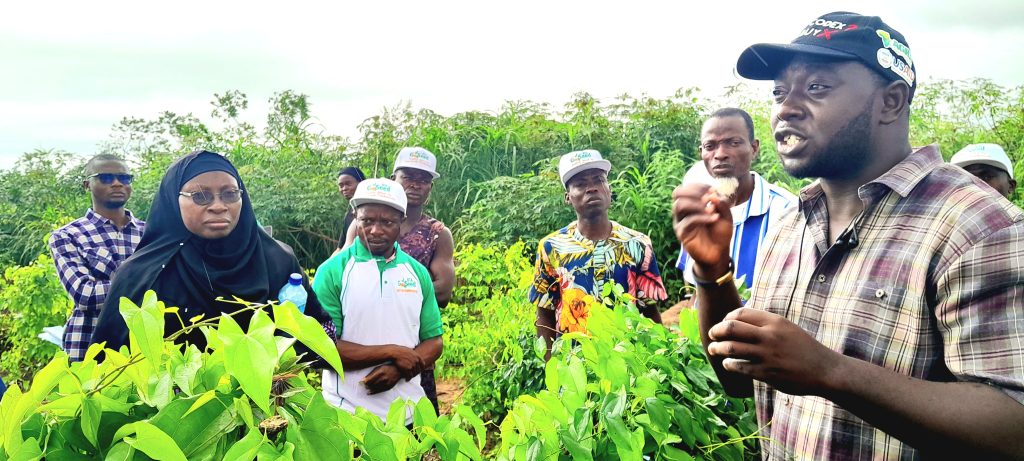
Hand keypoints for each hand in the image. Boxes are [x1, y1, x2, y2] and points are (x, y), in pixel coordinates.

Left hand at [362, 363, 401, 393]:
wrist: (398, 370)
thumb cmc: (387, 368)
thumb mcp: (379, 368)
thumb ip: (372, 373)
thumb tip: (363, 379)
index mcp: (380, 372)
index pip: (370, 379)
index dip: (365, 382)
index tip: (361, 382)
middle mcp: (384, 378)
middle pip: (372, 384)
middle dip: (366, 385)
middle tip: (363, 385)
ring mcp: (387, 383)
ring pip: (375, 388)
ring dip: (369, 389)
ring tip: (366, 388)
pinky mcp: (389, 387)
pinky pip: (379, 391)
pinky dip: (373, 392)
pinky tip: (370, 392)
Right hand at [388, 345, 423, 379]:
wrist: (395, 352)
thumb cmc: (400, 351)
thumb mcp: (410, 351)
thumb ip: (414, 355)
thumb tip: (415, 356)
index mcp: (418, 356)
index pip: (423, 365)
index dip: (421, 369)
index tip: (418, 371)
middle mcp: (416, 361)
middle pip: (418, 370)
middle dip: (415, 374)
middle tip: (412, 375)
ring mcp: (412, 365)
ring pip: (414, 374)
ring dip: (411, 377)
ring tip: (409, 378)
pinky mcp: (407, 369)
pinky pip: (409, 376)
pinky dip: (408, 378)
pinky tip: (406, 379)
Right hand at [672, 183, 732, 270]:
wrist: (719, 253)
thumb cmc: (720, 233)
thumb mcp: (726, 215)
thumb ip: (721, 203)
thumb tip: (712, 195)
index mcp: (691, 204)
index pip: (685, 188)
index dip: (698, 186)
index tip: (713, 190)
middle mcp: (683, 212)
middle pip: (677, 194)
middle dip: (694, 192)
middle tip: (709, 197)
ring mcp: (680, 222)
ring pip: (679, 205)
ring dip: (697, 204)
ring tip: (712, 209)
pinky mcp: (682, 233)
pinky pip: (688, 221)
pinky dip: (703, 217)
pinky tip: (715, 218)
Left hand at [706, 307, 844, 395]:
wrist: (824, 370)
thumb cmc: (802, 348)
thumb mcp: (786, 328)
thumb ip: (765, 324)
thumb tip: (738, 320)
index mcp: (774, 321)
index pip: (740, 313)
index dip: (726, 318)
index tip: (724, 324)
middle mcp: (769, 335)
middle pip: (731, 327)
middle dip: (716, 331)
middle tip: (711, 335)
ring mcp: (767, 355)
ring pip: (731, 348)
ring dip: (717, 348)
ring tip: (714, 349)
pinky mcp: (766, 373)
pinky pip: (739, 367)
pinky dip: (729, 364)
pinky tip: (728, 364)